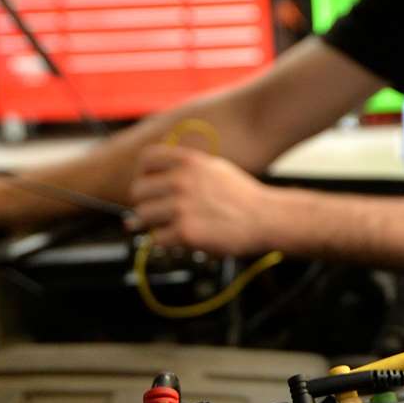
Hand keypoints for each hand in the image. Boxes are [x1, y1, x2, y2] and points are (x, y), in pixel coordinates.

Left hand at [128, 144, 274, 253]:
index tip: (151, 186)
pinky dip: (165, 242)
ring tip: (171, 227)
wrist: (265, 219)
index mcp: (189, 162)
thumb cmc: (242, 196)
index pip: (145, 160)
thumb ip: (184, 169)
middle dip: (146, 203)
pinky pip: (157, 239)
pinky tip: (180, 239)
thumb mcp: (214, 168)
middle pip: (138, 191)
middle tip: (158, 213)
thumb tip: (153, 177)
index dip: (143, 174)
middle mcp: (182, 181)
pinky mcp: (185, 232)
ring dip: (154, 225)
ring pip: (143, 216)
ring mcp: (182, 207)